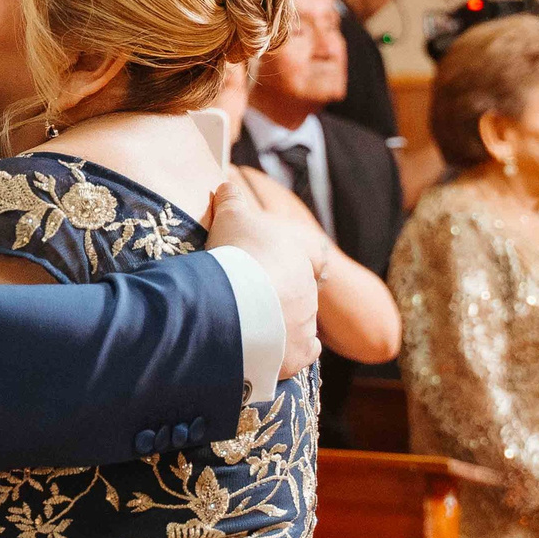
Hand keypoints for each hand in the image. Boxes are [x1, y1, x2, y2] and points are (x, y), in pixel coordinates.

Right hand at [206, 172, 324, 378]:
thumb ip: (231, 199)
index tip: (275, 268)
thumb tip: (226, 184)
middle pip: (299, 293)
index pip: (312, 255)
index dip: (297, 260)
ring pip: (299, 323)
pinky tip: (269, 351)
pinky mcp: (298, 353)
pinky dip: (290, 353)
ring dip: (280, 325)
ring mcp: (305, 323)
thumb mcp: (231, 216)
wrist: (237, 301)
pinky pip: (303, 353)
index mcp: (299, 256)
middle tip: (249, 301)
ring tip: (250, 328)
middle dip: (279, 296)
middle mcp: (309, 290)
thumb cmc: (236, 254)